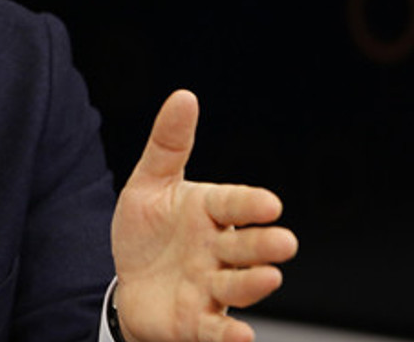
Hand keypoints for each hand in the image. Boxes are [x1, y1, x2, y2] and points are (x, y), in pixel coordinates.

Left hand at [112, 90, 298, 341]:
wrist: (130, 283)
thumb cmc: (148, 232)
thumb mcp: (149, 184)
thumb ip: (168, 144)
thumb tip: (184, 96)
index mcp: (209, 212)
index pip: (233, 203)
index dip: (249, 204)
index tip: (268, 203)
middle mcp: (218, 250)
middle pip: (244, 246)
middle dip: (263, 245)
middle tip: (283, 242)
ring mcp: (211, 288)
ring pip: (238, 285)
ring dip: (255, 283)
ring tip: (269, 277)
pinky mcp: (197, 322)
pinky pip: (216, 330)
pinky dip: (229, 335)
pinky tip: (242, 336)